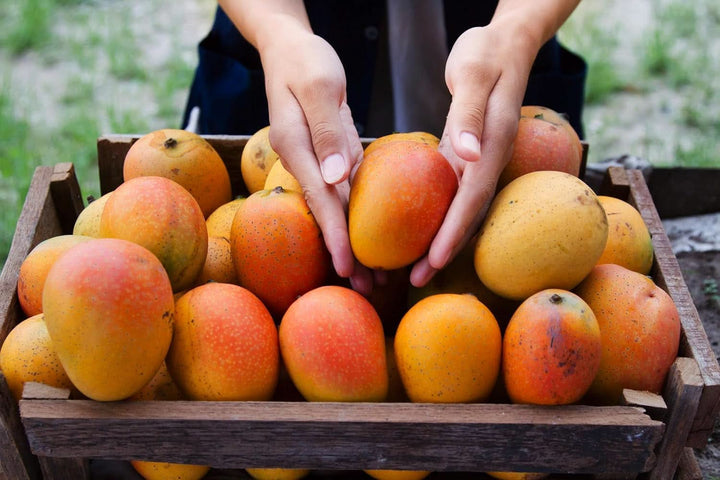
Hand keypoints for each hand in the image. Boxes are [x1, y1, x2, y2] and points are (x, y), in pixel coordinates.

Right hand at [259, 24, 372, 293]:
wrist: (290, 49)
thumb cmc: (305, 61)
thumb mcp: (318, 85)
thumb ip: (326, 131)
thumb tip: (336, 178)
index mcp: (296, 148)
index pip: (319, 199)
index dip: (334, 235)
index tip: (347, 267)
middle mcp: (302, 161)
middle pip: (326, 214)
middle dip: (344, 252)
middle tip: (367, 288)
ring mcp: (315, 161)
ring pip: (336, 208)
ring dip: (353, 241)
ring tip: (373, 276)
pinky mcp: (328, 155)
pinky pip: (345, 191)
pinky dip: (358, 216)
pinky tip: (373, 237)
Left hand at [409, 23, 538, 286]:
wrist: (506, 41)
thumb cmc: (487, 51)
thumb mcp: (475, 73)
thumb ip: (470, 114)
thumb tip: (468, 155)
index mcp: (492, 143)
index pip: (473, 197)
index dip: (454, 232)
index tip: (434, 261)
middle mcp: (488, 157)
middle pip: (468, 212)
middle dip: (445, 248)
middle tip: (416, 279)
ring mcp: (479, 157)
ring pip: (461, 207)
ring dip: (440, 238)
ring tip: (414, 267)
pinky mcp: (467, 152)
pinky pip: (452, 191)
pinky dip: (437, 215)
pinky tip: (418, 231)